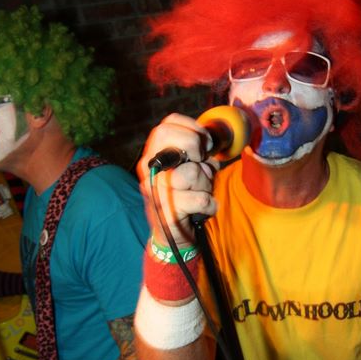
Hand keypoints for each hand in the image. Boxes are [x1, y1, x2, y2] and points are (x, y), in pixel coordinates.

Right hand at [137, 114, 219, 243]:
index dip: (192, 129)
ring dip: (206, 184)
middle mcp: (149, 169)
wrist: (173, 235)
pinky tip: (202, 209)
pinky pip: (201, 199)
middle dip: (197, 149)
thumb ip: (196, 152)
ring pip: (192, 172)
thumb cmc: (184, 197)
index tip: (205, 144)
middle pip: (174, 139)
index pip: (168, 123)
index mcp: (154, 155)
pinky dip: (209, 205)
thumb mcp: (189, 169)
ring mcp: (155, 190)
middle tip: (201, 164)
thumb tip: (211, 143)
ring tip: (198, 193)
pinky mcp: (167, 212)